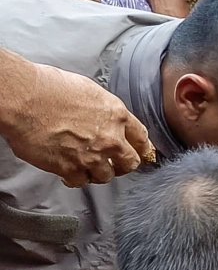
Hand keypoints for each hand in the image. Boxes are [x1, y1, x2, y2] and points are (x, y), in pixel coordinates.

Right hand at [3, 62, 151, 185]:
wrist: (24, 98)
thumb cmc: (48, 88)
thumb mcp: (89, 91)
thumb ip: (104, 111)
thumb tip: (104, 119)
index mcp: (117, 116)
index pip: (141, 138)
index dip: (141, 148)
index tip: (140, 153)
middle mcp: (110, 138)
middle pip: (129, 162)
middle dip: (123, 164)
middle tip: (114, 164)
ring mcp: (91, 156)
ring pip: (106, 176)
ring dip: (97, 172)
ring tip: (85, 165)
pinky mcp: (70, 168)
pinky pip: (80, 182)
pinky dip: (75, 179)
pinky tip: (67, 171)